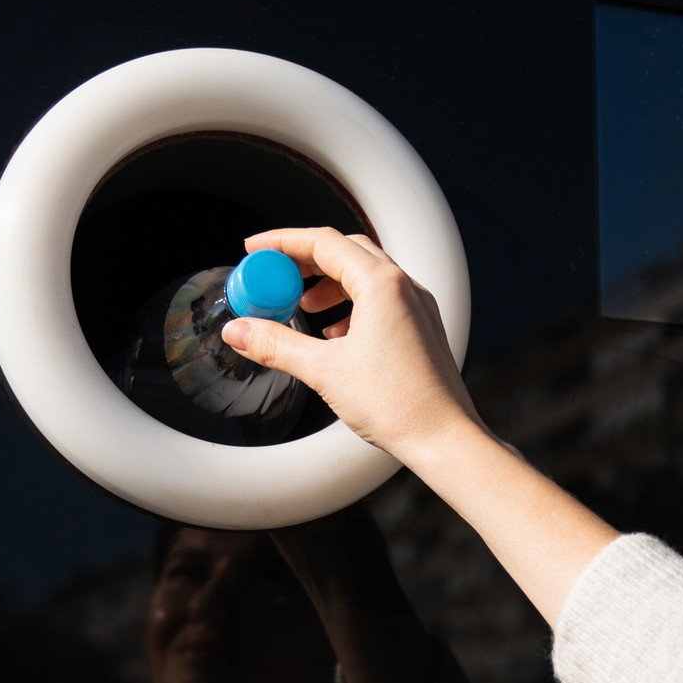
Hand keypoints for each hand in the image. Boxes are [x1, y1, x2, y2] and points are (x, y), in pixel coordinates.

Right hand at [220, 227, 488, 471]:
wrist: (444, 439)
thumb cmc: (397, 405)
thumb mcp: (323, 371)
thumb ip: (276, 345)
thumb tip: (238, 330)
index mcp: (383, 285)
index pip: (323, 243)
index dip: (282, 243)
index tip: (253, 250)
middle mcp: (404, 288)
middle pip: (345, 252)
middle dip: (303, 261)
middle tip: (272, 276)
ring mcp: (416, 307)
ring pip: (364, 276)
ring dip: (326, 284)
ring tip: (301, 306)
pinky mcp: (420, 329)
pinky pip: (380, 301)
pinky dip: (349, 306)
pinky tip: (333, 334)